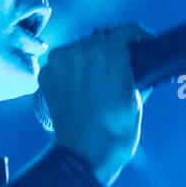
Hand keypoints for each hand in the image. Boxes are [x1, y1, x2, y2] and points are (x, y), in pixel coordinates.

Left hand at [38, 23, 146, 186]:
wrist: (84, 155)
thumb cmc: (115, 133)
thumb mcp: (136, 100)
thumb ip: (134, 75)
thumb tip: (134, 70)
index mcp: (111, 54)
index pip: (128, 30)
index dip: (137, 40)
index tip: (139, 47)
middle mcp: (82, 50)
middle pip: (102, 39)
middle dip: (111, 51)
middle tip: (116, 71)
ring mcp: (60, 62)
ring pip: (80, 48)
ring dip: (88, 59)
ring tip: (95, 81)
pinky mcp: (46, 74)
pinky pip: (62, 63)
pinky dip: (70, 71)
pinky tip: (78, 88)